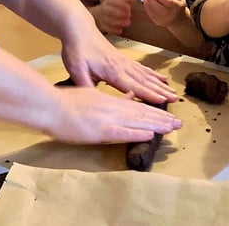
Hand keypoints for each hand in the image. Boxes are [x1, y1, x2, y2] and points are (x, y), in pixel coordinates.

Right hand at [48, 86, 180, 143]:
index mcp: (109, 101)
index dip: (154, 112)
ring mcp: (107, 118)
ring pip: (137, 121)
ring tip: (172, 128)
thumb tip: (130, 96)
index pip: (136, 106)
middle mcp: (112, 108)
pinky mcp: (101, 130)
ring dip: (156, 125)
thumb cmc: (65, 102)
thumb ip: (110, 98)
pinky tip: (151, 135)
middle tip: (178, 124)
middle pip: (141, 114)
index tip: (167, 116)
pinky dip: (138, 133)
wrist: (50, 106)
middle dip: (161, 119)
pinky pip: (123, 132)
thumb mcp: (91, 94)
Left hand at [60, 23, 177, 103]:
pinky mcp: (123, 59)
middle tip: (175, 99)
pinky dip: (153, 75)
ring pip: (146, 75)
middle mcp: (122, 66)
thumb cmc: (77, 49)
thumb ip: (85, 85)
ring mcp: (124, 62)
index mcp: (111, 71)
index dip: (148, 94)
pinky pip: (142, 69)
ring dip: (160, 84)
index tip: (162, 101)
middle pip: (145, 81)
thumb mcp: (76, 69)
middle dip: (161, 91)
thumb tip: (95, 99)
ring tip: (173, 92)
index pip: (133, 85)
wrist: (79, 29)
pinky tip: (161, 78)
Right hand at [90, 0, 131, 34]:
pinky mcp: (102, 26)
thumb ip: (126, 0)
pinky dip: (114, 30)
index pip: (114, 1)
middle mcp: (104, 9)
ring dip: (119, 22)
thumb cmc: (112, 7)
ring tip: (128, 22)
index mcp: (108, 1)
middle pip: (110, 11)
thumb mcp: (117, 1)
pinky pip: (107, 28)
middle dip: (120, 13)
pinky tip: (120, 30)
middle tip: (129, 15)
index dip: (121, 5)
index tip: (129, 8)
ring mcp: (102, 18)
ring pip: (109, 20)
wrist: (97, 15)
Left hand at [143, 0, 187, 27]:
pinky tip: (146, 2)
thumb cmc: (177, 6)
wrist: (177, 19)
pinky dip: (147, 8)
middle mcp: (170, 14)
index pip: (169, 2)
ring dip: (147, 3)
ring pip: (153, 12)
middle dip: (151, 0)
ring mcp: (163, 19)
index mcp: (176, 7)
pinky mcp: (158, 22)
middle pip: (159, 8)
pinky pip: (150, 15)